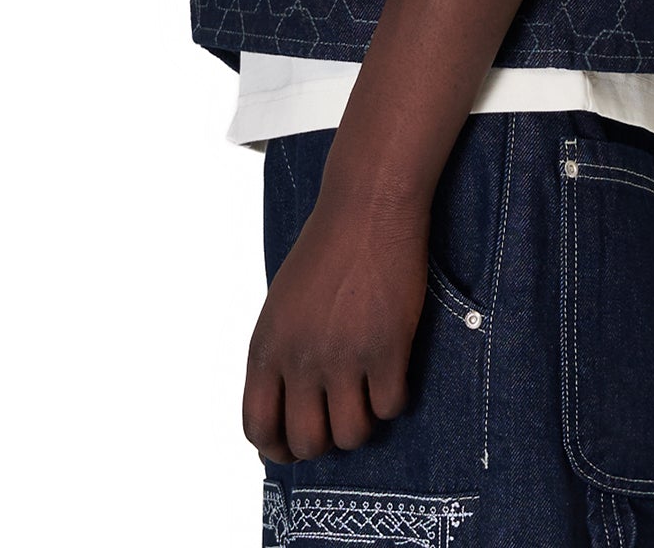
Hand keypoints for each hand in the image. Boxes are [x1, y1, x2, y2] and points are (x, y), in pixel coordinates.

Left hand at [243, 176, 427, 462]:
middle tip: (342, 415)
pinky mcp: (386, 349)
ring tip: (370, 392)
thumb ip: (282, 354)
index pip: (258, 426)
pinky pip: (391, 407)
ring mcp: (344, 357)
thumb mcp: (283, 303)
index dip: (277, 448)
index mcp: (267, 346)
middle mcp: (300, 358)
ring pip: (352, 434)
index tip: (296, 444)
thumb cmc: (327, 248)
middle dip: (327, 438)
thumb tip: (291, 406)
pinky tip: (395, 371)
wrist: (367, 206)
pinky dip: (395, 398)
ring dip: (364, 421)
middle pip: (308, 442)